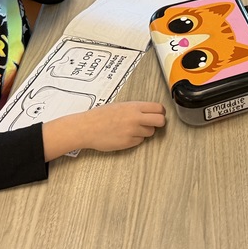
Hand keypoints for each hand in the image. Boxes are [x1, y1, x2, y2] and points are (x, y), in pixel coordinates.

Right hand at [43, 101, 165, 159]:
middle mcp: (136, 119)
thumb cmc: (100, 116)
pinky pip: (140, 141)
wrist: (87, 128)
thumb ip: (136, 108)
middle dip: (159, 123)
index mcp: (134, 107)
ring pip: (150, 132)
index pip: (158, 108)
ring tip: (132, 129)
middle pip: (160, 121)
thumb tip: (150, 112)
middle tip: (153, 123)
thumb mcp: (120, 105)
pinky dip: (135, 139)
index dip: (160, 112)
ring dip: (145, 131)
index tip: (158, 114)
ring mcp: (132, 131)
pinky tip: (125, 135)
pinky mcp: (128, 143)